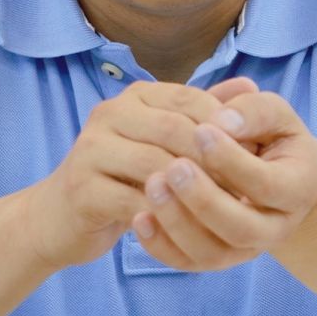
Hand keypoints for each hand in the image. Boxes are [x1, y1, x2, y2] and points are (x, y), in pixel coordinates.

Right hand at [23, 81, 243, 270]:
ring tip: (226, 209)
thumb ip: (203, 114)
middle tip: (248, 186)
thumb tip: (249, 86)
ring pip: (157, 165)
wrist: (60, 217)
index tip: (256, 155)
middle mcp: (110, 114)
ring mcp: (92, 150)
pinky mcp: (83, 189)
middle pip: (175, 130)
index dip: (226, 125)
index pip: (190, 99)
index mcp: (135, 96)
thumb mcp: (163, 141)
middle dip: (214, 158)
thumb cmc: (123, 177)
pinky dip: (168, 216)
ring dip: (196, 189)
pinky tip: (192, 229)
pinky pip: (136, 201)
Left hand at [129, 77, 316, 271]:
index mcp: (296, 189)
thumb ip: (253, 112)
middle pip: (240, 228)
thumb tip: (220, 120)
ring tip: (151, 184)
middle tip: (174, 166)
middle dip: (203, 199)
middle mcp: (275, 228)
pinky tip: (139, 217)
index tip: (200, 129)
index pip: (265, 184)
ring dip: (177, 223)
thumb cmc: (273, 138)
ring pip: (211, 252)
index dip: (231, 159)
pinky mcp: (218, 258)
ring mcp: (245, 249)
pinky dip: (161, 245)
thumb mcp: (276, 116)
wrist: (279, 175)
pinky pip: (188, 262)